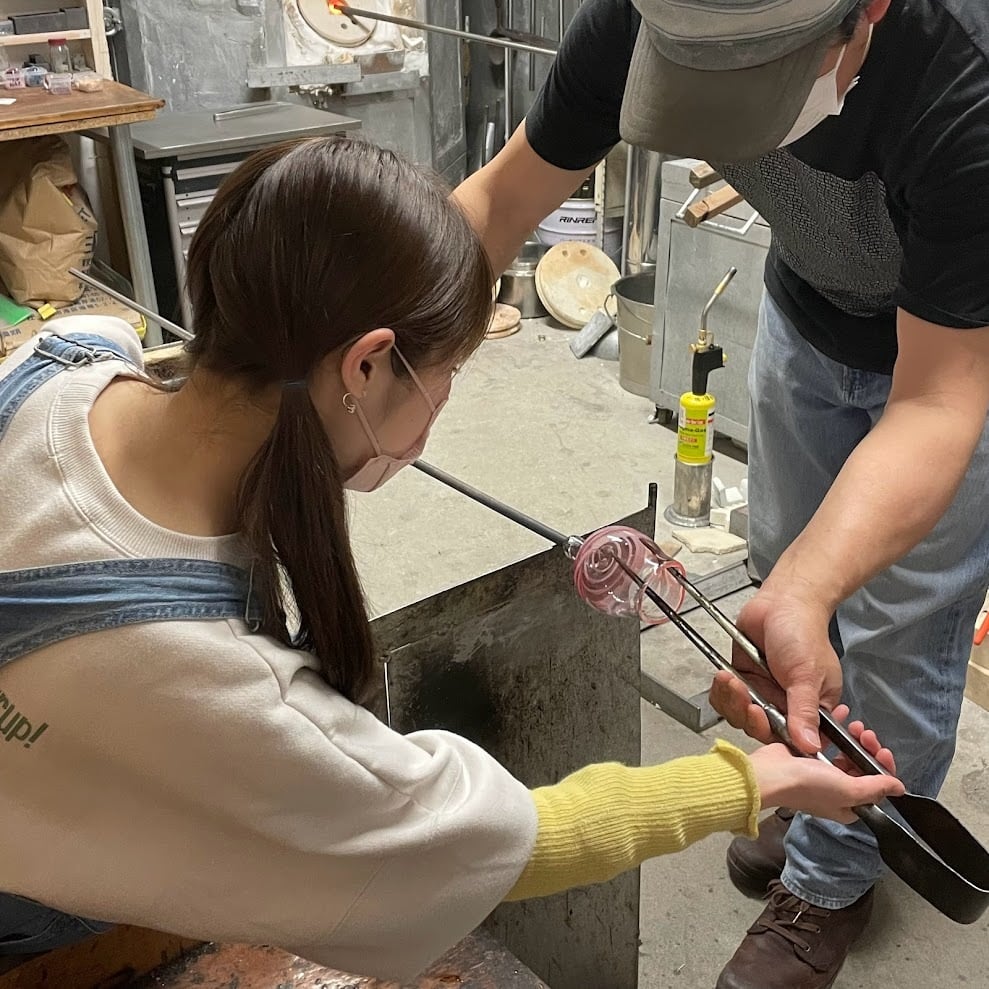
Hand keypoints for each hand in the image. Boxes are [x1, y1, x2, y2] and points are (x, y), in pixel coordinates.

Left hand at [708, 580, 841, 752]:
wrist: (782, 602)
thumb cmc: (803, 634)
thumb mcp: (807, 675)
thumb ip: (805, 711)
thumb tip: (809, 746)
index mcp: (811, 710)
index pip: (795, 741)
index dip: (778, 739)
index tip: (767, 723)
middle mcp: (785, 705)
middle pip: (762, 731)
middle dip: (751, 718)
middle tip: (748, 702)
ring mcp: (762, 693)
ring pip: (740, 717)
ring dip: (733, 702)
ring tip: (732, 681)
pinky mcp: (742, 680)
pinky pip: (725, 698)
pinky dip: (721, 691)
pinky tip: (723, 676)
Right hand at [748, 705, 904, 823]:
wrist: (769, 774)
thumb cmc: (808, 786)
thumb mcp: (847, 790)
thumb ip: (874, 788)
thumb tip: (900, 789)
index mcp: (848, 805)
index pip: (875, 788)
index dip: (883, 769)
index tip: (882, 750)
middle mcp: (837, 791)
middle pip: (862, 768)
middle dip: (868, 749)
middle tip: (867, 733)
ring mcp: (821, 773)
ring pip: (846, 754)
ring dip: (854, 739)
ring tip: (854, 725)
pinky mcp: (806, 756)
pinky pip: (828, 742)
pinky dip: (836, 731)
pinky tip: (841, 717)